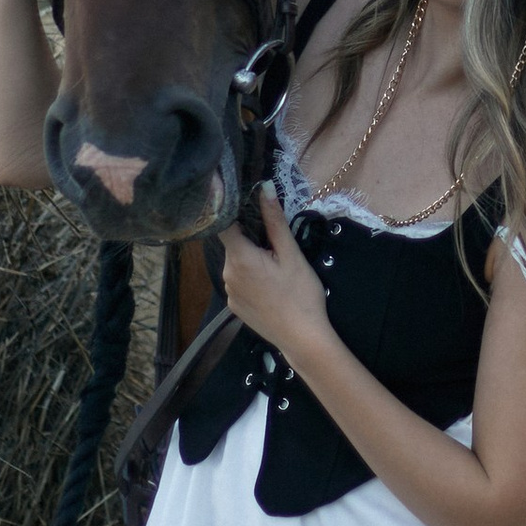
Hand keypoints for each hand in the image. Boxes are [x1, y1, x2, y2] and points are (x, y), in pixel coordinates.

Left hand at [219, 190, 330, 359]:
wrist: (303, 338)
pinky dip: (250, 278)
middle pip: (232, 244)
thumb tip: (264, 187)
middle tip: (275, 242)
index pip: (223, 224)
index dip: (232, 212)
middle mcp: (227, 274)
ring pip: (236, 264)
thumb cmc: (301, 294)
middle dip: (250, 238)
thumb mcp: (291, 254)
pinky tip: (270, 287)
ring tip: (275, 267)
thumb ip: (274, 221)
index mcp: (239, 258)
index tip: (246, 204)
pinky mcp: (234, 307)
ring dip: (250, 259)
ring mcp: (229, 293)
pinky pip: (238, 282)